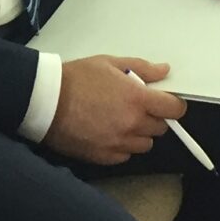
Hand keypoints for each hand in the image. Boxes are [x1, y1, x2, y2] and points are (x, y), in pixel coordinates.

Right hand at [44, 54, 183, 165]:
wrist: (45, 100)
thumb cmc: (76, 78)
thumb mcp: (109, 63)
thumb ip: (141, 68)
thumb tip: (164, 71)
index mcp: (137, 99)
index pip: (174, 110)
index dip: (173, 105)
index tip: (166, 103)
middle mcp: (132, 124)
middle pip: (160, 128)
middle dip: (153, 117)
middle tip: (135, 107)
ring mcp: (118, 143)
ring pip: (144, 144)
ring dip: (138, 134)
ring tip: (120, 121)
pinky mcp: (104, 157)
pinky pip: (125, 155)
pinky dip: (121, 146)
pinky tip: (107, 133)